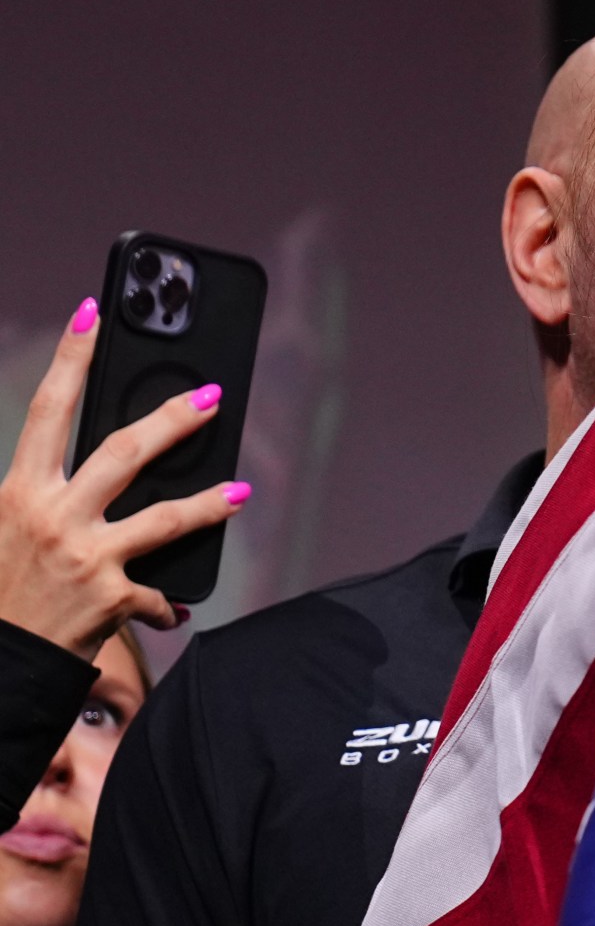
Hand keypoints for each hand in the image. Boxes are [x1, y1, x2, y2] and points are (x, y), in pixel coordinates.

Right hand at [0, 299, 248, 658]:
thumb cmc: (1, 588)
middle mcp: (51, 515)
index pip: (47, 410)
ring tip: (240, 492)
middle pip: (125, 451)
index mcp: (17, 490)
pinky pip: (155, 594)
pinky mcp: (110, 597)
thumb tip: (100, 469)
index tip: (93, 315)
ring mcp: (84, 555)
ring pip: (164, 517)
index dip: (71, 359)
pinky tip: (173, 610)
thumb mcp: (6, 526)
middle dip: (174, 420)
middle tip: (211, 397)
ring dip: (208, 504)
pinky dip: (164, 604)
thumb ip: (45, 493)